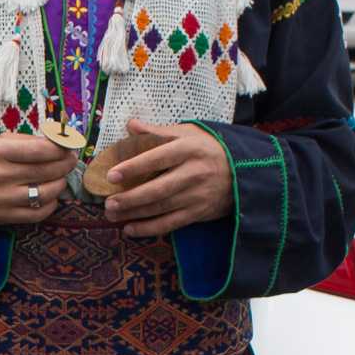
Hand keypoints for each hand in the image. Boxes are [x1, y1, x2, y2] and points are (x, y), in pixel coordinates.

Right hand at [0, 133, 75, 225]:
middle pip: (47, 171)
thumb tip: (56, 142)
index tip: (68, 146)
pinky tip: (49, 196)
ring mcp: (2, 199)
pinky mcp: (3, 217)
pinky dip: (50, 204)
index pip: (41, 150)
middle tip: (70, 160)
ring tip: (59, 178)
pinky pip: (38, 213)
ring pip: (47, 193)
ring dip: (60, 184)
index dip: (61, 148)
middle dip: (65, 164)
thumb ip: (24, 141)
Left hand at [103, 118, 231, 237]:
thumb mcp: (189, 133)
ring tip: (111, 214)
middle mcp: (193, 173)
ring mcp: (197, 196)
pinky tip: (130, 229)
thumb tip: (131, 125)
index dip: (133, 167)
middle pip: (157, 189)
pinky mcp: (199, 213)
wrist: (246, 171)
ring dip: (134, 213)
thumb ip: (158, 131)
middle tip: (107, 202)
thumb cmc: (210, 148)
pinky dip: (149, 229)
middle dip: (130, 198)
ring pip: (161, 208)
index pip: (157, 158)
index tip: (111, 175)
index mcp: (189, 149)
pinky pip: (171, 224)